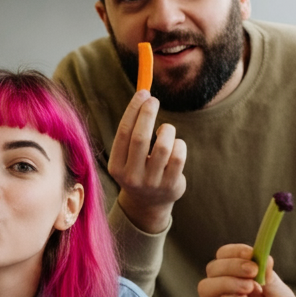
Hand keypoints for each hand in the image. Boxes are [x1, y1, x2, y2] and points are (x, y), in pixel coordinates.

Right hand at [107, 91, 186, 233]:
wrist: (149, 203)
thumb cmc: (138, 168)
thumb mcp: (128, 155)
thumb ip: (132, 131)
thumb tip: (142, 95)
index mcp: (116, 166)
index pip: (123, 133)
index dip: (133, 111)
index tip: (142, 93)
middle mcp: (131, 177)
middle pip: (140, 138)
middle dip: (148, 114)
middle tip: (153, 100)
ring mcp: (151, 183)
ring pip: (163, 147)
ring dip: (167, 131)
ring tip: (166, 130)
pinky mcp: (170, 186)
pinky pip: (178, 157)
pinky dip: (179, 144)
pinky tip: (175, 145)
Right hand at [197, 244, 295, 296]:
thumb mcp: (282, 295)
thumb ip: (268, 275)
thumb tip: (260, 255)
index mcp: (242, 280)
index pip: (226, 258)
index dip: (234, 252)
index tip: (250, 253)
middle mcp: (228, 293)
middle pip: (213, 269)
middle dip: (230, 265)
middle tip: (251, 271)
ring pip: (206, 287)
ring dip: (226, 282)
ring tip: (249, 288)